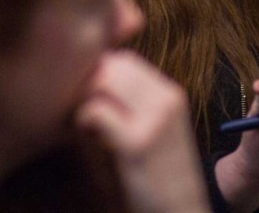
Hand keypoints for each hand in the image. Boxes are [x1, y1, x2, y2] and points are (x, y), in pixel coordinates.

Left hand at [75, 51, 210, 212]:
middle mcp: (167, 99)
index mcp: (171, 95)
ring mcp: (155, 119)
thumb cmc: (158, 179)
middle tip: (79, 113)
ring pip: (103, 79)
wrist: (179, 212)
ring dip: (85, 99)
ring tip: (84, 126)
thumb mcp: (156, 134)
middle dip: (88, 84)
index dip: (101, 75)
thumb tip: (97, 85)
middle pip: (113, 64)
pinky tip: (87, 140)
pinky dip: (82, 122)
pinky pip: (95, 111)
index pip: (126, 60)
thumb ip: (135, 107)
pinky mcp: (137, 144)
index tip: (88, 101)